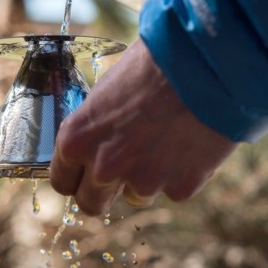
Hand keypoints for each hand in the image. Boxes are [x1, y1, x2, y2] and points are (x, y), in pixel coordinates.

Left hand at [50, 40, 237, 215]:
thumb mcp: (108, 89)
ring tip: (165, 140)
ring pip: (136, 197)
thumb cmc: (153, 63)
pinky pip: (174, 189)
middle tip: (120, 173)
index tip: (85, 173)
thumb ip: (98, 123)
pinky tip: (190, 141)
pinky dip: (181, 173)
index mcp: (76, 139)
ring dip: (147, 178)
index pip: (61, 181)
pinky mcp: (180, 188)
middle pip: (91, 203)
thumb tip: (99, 135)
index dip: (75, 177)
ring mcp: (143, 182)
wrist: (206, 64)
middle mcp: (103, 167)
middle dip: (103, 193)